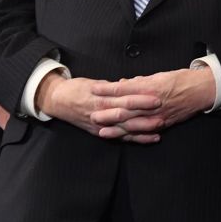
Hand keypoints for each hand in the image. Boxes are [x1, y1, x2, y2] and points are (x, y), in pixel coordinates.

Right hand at [36, 73, 159, 143]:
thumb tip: (130, 83)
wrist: (57, 100)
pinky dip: (137, 138)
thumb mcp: (95, 83)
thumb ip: (113, 86)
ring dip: (144, 128)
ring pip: (125, 128)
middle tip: (163, 111)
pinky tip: (152, 138)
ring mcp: (101, 125)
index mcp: (101, 97)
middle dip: (145, 113)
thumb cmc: (77, 88)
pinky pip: (121, 137)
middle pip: (126, 114)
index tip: (156, 95)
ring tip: (161, 125)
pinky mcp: (100, 132)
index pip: (124, 98)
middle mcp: (101, 113)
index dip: (140, 98)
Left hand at [87, 68, 215, 139]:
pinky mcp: (163, 124)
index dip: (107, 90)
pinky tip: (124, 139)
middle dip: (107, 113)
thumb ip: (140, 81)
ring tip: (102, 131)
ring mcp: (157, 115)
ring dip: (116, 129)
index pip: (123, 88)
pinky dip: (134, 136)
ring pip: (133, 124)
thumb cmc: (182, 79)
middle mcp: (152, 103)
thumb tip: (123, 84)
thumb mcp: (160, 75)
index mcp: (150, 87)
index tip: (94, 89)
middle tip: (91, 115)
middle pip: (124, 109)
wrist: (202, 90)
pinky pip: (146, 132)